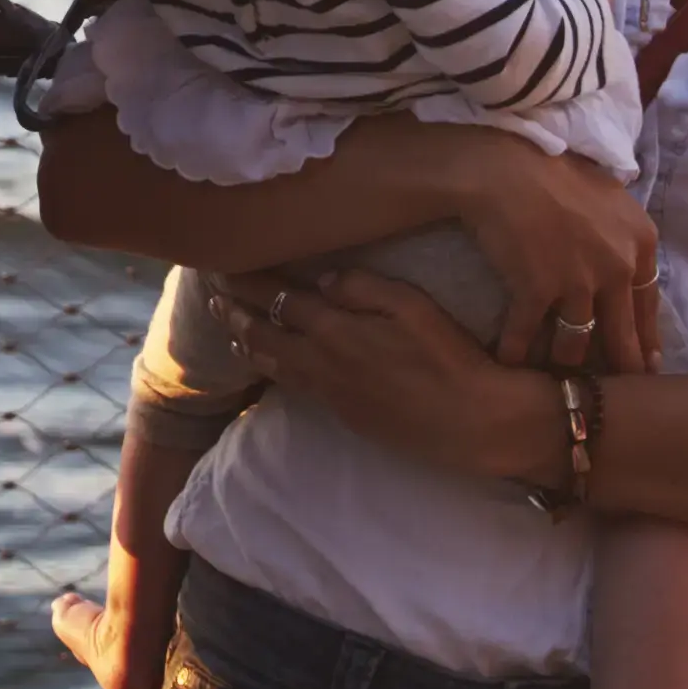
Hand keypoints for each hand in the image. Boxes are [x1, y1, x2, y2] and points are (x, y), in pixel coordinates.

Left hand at [216, 261, 561, 487]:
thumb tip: (324, 278)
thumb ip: (366, 288)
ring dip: (247, 343)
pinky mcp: (347, 415)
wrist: (476, 422)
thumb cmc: (452, 357)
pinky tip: (269, 365)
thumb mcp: (416, 306)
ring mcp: (333, 394)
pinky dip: (273, 371)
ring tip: (226, 328)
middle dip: (235, 312)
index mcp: (339, 330)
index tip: (226, 266)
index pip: (281, 299)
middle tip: (211, 294)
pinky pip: (297, 388)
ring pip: (276, 365)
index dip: (251, 282)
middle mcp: (326, 363)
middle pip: (266, 333)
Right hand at [425, 138, 665, 374]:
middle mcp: (618, 268)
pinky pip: (527, 335)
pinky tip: (508, 362)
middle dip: (620, 368)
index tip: (644, 364)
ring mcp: (579, 282)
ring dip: (565, 364)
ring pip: (577, 344)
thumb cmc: (554, 172)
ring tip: (557, 381)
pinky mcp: (538, 290)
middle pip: (622, 335)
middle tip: (615, 392)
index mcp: (642, 243)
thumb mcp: (609, 195)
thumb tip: (631, 256)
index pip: (650, 305)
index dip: (646, 339)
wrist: (505, 167)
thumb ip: (624, 233)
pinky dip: (516, 351)